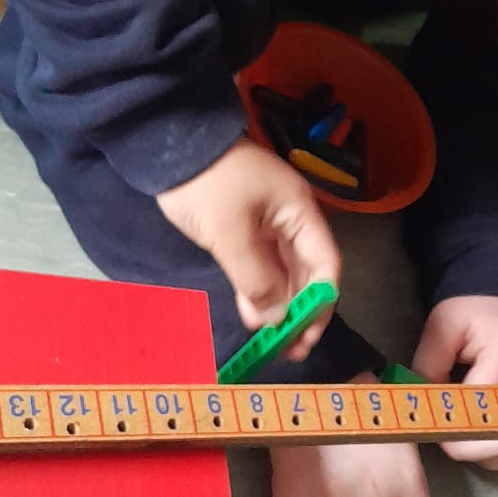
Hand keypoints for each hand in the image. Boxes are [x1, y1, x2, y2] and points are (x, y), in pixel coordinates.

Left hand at [156, 137, 338, 359]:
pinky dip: (258, 291)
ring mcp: (268, 225)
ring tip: (271, 341)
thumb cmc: (207, 186)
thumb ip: (256, 279)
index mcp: (299, 213)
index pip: (326, 264)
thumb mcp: (230, 235)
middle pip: (308, 273)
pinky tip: (252, 315)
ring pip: (283, 273)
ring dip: (279, 306)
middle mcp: (291, 220)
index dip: (321, 303)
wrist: (171, 147)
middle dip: (302, 311)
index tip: (307, 335)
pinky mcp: (245, 230)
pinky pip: (261, 267)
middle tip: (290, 349)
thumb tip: (275, 320)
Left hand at [414, 295, 497, 476]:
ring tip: (471, 440)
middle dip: (468, 451)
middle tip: (448, 433)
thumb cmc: (472, 309)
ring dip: (492, 459)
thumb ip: (427, 369)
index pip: (480, 420)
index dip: (451, 435)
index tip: (434, 425)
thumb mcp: (441, 327)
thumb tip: (422, 410)